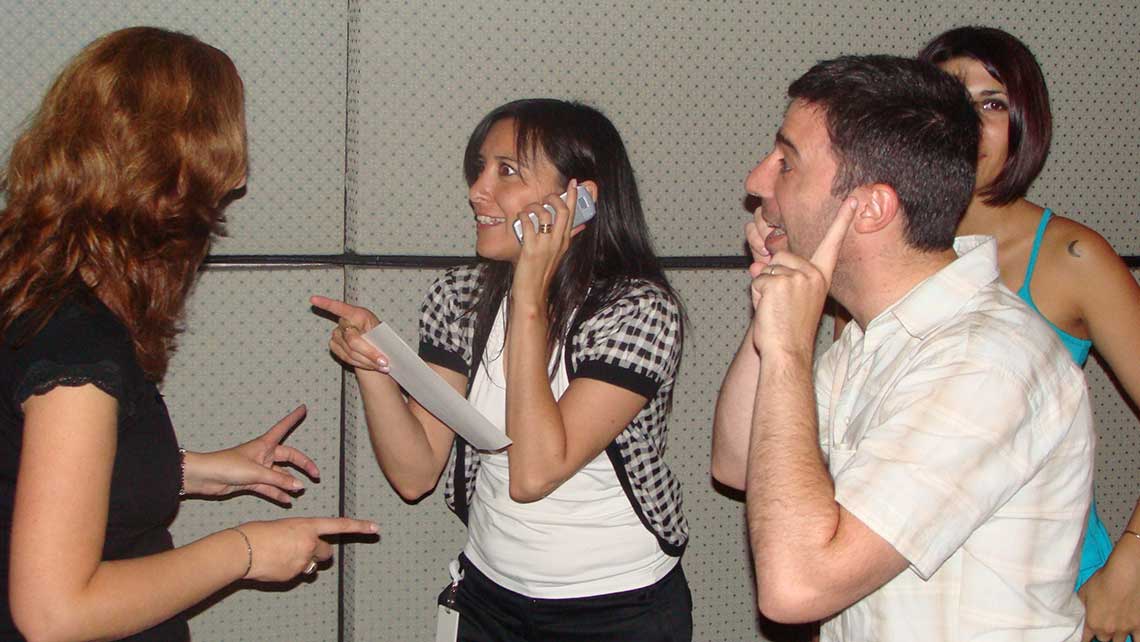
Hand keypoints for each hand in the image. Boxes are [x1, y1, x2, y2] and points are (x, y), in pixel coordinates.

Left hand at [183, 406, 319, 503]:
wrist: (204, 477)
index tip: (303, 409)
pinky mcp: (250, 481)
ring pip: (279, 475)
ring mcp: (258, 469)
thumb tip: (299, 485)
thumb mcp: (257, 472)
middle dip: (303, 465)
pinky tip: (286, 500)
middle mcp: (263, 455)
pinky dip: (277, 493)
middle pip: (289, 457)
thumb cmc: (226, 466)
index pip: (283, 427)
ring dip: (289, 483)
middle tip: (315, 474)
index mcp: (264, 444)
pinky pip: (269, 487)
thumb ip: (279, 480)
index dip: (293, 418)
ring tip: (300, 490)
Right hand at [236, 517, 378, 581]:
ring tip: (281, 555)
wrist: (242, 550)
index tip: (375, 528)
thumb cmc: (256, 533)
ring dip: (304, 561)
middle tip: (304, 548)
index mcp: (307, 526)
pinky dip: (289, 570)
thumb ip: (297, 535)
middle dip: (321, 552)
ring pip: (311, 564)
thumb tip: (299, 547)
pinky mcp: (293, 575)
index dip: (359, 527)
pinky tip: (273, 564)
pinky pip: (296, 573)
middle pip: (326, 552)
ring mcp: (302, 561)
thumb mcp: (282, 526)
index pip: (339, 526)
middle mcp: (309, 543)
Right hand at [310, 296, 389, 373]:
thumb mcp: (382, 332)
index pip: (339, 307)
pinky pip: (347, 357)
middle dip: (370, 353)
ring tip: (382, 364)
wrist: (375, 348)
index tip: (313, 299)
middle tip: (384, 361)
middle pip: (353, 340)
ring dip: (368, 361)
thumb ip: (377, 337)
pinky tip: (369, 363)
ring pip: (351, 352)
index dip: (325, 303)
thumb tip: (375, 347)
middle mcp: (344, 322)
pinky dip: (361, 363)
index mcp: (357, 314)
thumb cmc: (379, 336)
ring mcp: (337, 334)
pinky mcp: (334, 345)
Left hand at [510, 179, 577, 309]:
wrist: (532, 293)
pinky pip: (527, 223)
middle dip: (554, 197)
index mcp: (564, 241)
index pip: (573, 214)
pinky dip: (522, 217)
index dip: (574, 196)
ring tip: (528, 210)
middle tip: (547, 196)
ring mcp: (545, 245)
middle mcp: (557, 242)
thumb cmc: (541, 273)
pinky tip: (520, 219)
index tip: (574, 183)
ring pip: (544, 214)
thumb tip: (580, 225)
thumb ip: (567, 237)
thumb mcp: (558, 254)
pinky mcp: (531, 249)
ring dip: (534, 206)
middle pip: (562, 211)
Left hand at [750, 198, 855, 356]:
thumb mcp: (792, 298)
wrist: (787, 352)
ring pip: (766, 268)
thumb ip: (779, 278)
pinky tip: (768, 311)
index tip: (855, 198)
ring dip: (763, 288)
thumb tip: (755, 265)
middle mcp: (812, 274)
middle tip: (780, 304)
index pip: (833, 243)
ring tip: (775, 309)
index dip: (843, 219)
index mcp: (821, 277)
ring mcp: (797, 277)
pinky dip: (756, 295)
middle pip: (780, 255)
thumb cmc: (790, 330)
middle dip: (772, 276)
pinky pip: (757, 280)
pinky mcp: (779, 282)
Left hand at [1080, 537, 1139, 641]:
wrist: (1125, 575)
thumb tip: (1078, 608)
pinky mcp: (1139, 626)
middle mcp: (1108, 629)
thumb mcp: (1084, 591)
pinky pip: (1138, 640)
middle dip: (1102, 634)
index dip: (1085, 638)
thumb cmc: (1103, 580)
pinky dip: (1135, 639)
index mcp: (1092, 622)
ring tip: (1115, 631)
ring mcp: (1124, 629)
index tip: (1086, 639)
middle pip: (1104, 639)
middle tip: (1103, 628)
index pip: (1086, 638)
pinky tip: (1132, 637)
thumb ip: (1082, 604)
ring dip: (1116, 637)